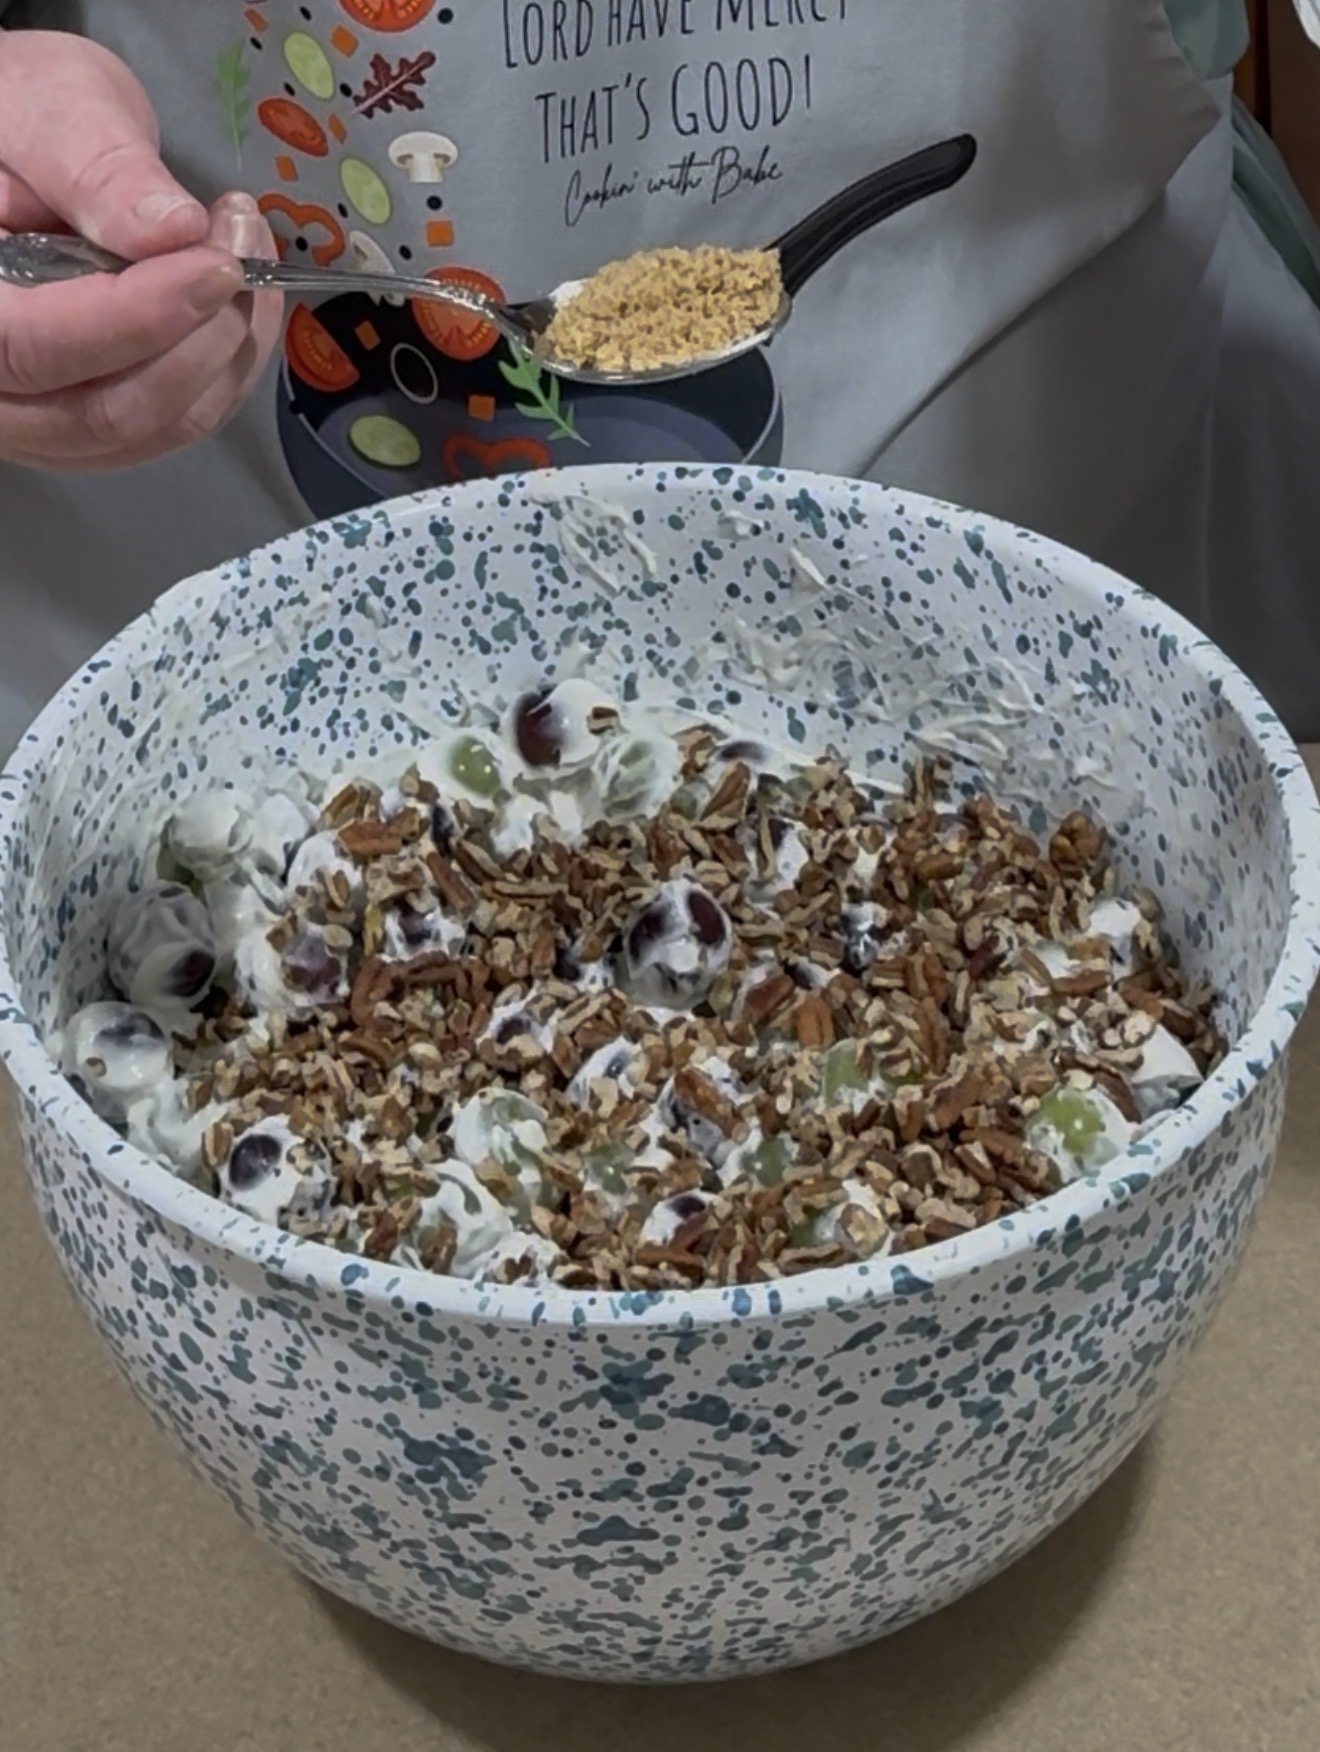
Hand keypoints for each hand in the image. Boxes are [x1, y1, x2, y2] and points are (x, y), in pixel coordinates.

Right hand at [0, 30, 281, 469]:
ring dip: (226, 351)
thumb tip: (173, 229)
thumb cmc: (25, 121)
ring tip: (247, 253)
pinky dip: (230, 366)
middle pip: (104, 412)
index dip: (133, 320)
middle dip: (197, 338)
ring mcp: (48, 421)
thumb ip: (96, 171)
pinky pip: (183, 423)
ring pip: (156, 427)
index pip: (30, 348)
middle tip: (242, 245)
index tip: (217, 266)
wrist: (38, 153)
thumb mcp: (47, 113)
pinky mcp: (106, 427)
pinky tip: (245, 298)